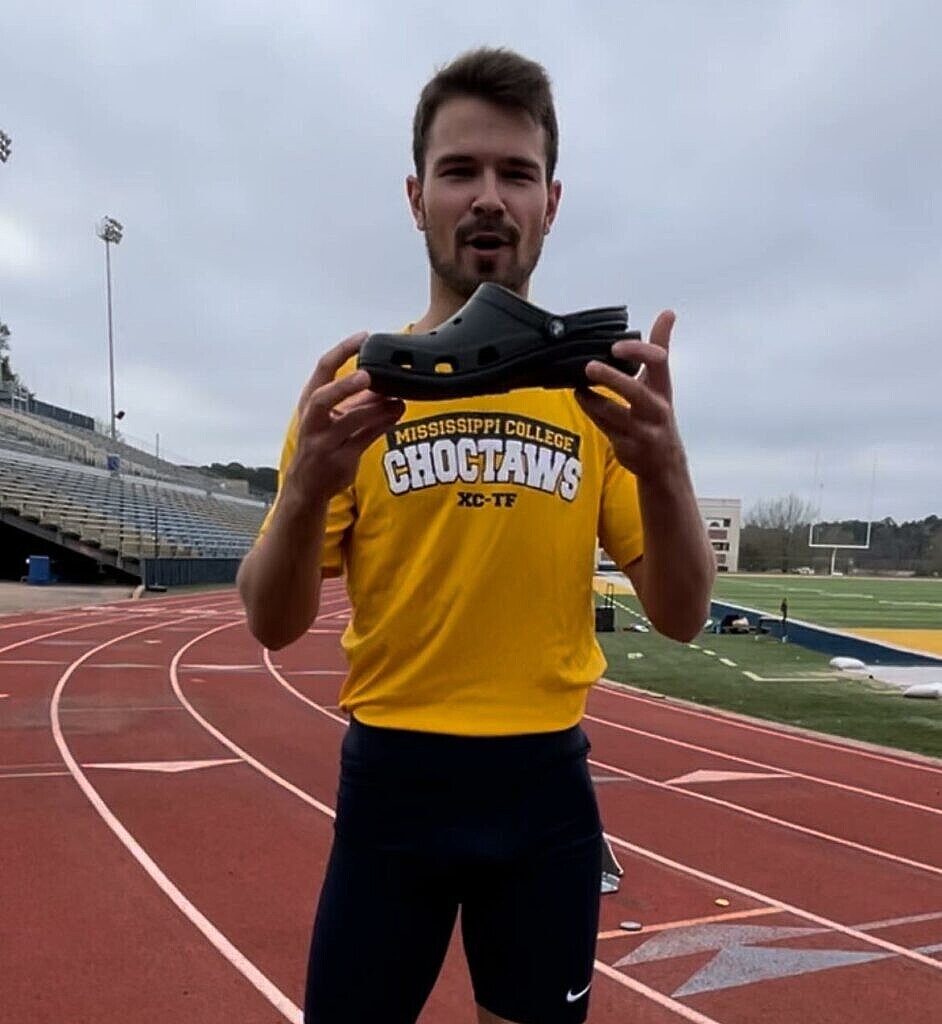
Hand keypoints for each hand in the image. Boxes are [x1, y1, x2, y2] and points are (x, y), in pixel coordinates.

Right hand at [284, 331, 404, 504]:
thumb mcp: (334, 416)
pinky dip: (382, 425)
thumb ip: (358, 400)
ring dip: (376, 409)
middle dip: (344, 385)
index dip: (343, 350)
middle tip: (368, 375)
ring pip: (350, 421)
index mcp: (309, 402)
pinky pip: (364, 439)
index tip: (364, 337)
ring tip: (398, 400)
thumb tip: (387, 382)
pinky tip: (396, 415)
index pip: (322, 369)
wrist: (308, 484)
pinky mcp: (339, 460)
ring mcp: (323, 442)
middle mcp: (312, 421)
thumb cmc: (321, 443)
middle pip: (322, 398)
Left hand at [575, 311, 685, 483]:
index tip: (618, 345)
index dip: (639, 351)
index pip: (658, 363)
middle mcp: (656, 409)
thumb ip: (659, 349)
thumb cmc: (657, 414)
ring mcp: (642, 430)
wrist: (664, 462)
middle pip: (635, 391)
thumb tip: (668, 313)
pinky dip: (590, 410)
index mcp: (663, 388)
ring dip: (593, 398)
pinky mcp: (627, 446)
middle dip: (612, 378)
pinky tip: (580, 396)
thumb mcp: (662, 382)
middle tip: (590, 365)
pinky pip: (604, 427)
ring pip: (614, 413)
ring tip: (578, 383)